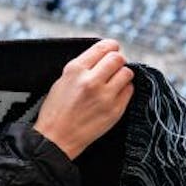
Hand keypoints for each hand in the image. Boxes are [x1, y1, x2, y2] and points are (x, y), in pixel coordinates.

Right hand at [33, 39, 133, 160]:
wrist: (56, 137)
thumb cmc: (56, 110)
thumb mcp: (62, 81)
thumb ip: (82, 67)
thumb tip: (102, 56)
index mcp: (75, 70)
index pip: (103, 47)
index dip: (111, 47)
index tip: (113, 49)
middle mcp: (91, 81)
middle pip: (118, 58)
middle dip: (117, 61)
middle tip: (113, 67)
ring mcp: (105, 96)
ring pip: (127, 73)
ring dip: (122, 75)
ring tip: (113, 82)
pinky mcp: (115, 110)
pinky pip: (129, 90)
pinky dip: (124, 90)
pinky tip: (113, 95)